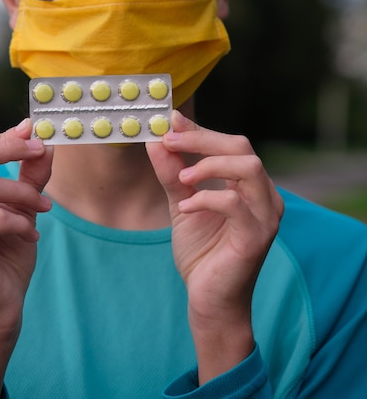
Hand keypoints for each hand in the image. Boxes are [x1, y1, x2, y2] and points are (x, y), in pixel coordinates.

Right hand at [0, 119, 52, 397]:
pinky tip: (31, 236)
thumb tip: (43, 144)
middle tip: (40, 149)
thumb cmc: (7, 257)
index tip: (33, 130)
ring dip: (24, 193)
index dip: (3, 136)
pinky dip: (20, 222)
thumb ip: (30, 179)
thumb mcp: (25, 211)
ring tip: (44, 209)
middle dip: (9, 147)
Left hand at [147, 110, 282, 382]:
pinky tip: (186, 205)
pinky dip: (206, 197)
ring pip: (248, 168)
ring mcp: (265, 216)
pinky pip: (235, 204)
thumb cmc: (201, 251)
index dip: (200, 131)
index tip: (169, 122)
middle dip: (202, 140)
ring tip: (180, 178)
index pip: (232, 144)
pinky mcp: (256, 237)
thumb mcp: (182, 204)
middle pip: (242, 148)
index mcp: (251, 185)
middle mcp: (265, 196)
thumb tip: (156, 140)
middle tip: (168, 140)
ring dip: (208, 165)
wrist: (209, 300)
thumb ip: (173, 173)